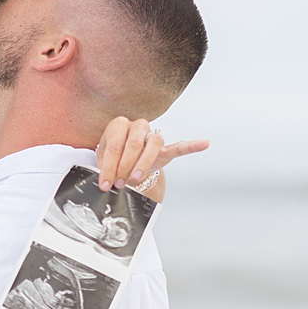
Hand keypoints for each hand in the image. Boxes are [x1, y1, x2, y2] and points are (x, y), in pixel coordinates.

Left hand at [93, 118, 210, 192]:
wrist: (124, 159)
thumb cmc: (113, 157)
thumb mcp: (104, 160)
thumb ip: (106, 168)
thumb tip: (104, 182)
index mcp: (118, 125)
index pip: (114, 145)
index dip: (109, 167)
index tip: (105, 183)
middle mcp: (137, 126)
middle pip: (133, 144)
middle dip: (124, 167)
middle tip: (118, 183)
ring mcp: (152, 135)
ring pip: (153, 145)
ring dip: (143, 164)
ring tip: (135, 178)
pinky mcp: (165, 148)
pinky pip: (180, 146)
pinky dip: (192, 145)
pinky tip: (204, 143)